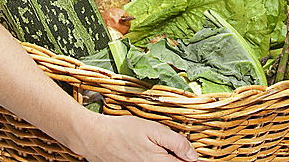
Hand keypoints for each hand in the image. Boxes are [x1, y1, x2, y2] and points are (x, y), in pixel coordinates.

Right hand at [75, 112, 198, 161]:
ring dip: (165, 158)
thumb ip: (176, 143)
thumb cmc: (122, 131)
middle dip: (177, 157)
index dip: (190, 158)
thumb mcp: (153, 130)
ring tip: (154, 147)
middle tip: (176, 148)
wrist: (95, 138)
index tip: (190, 152)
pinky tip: (146, 151)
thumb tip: (193, 156)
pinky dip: (154, 159)